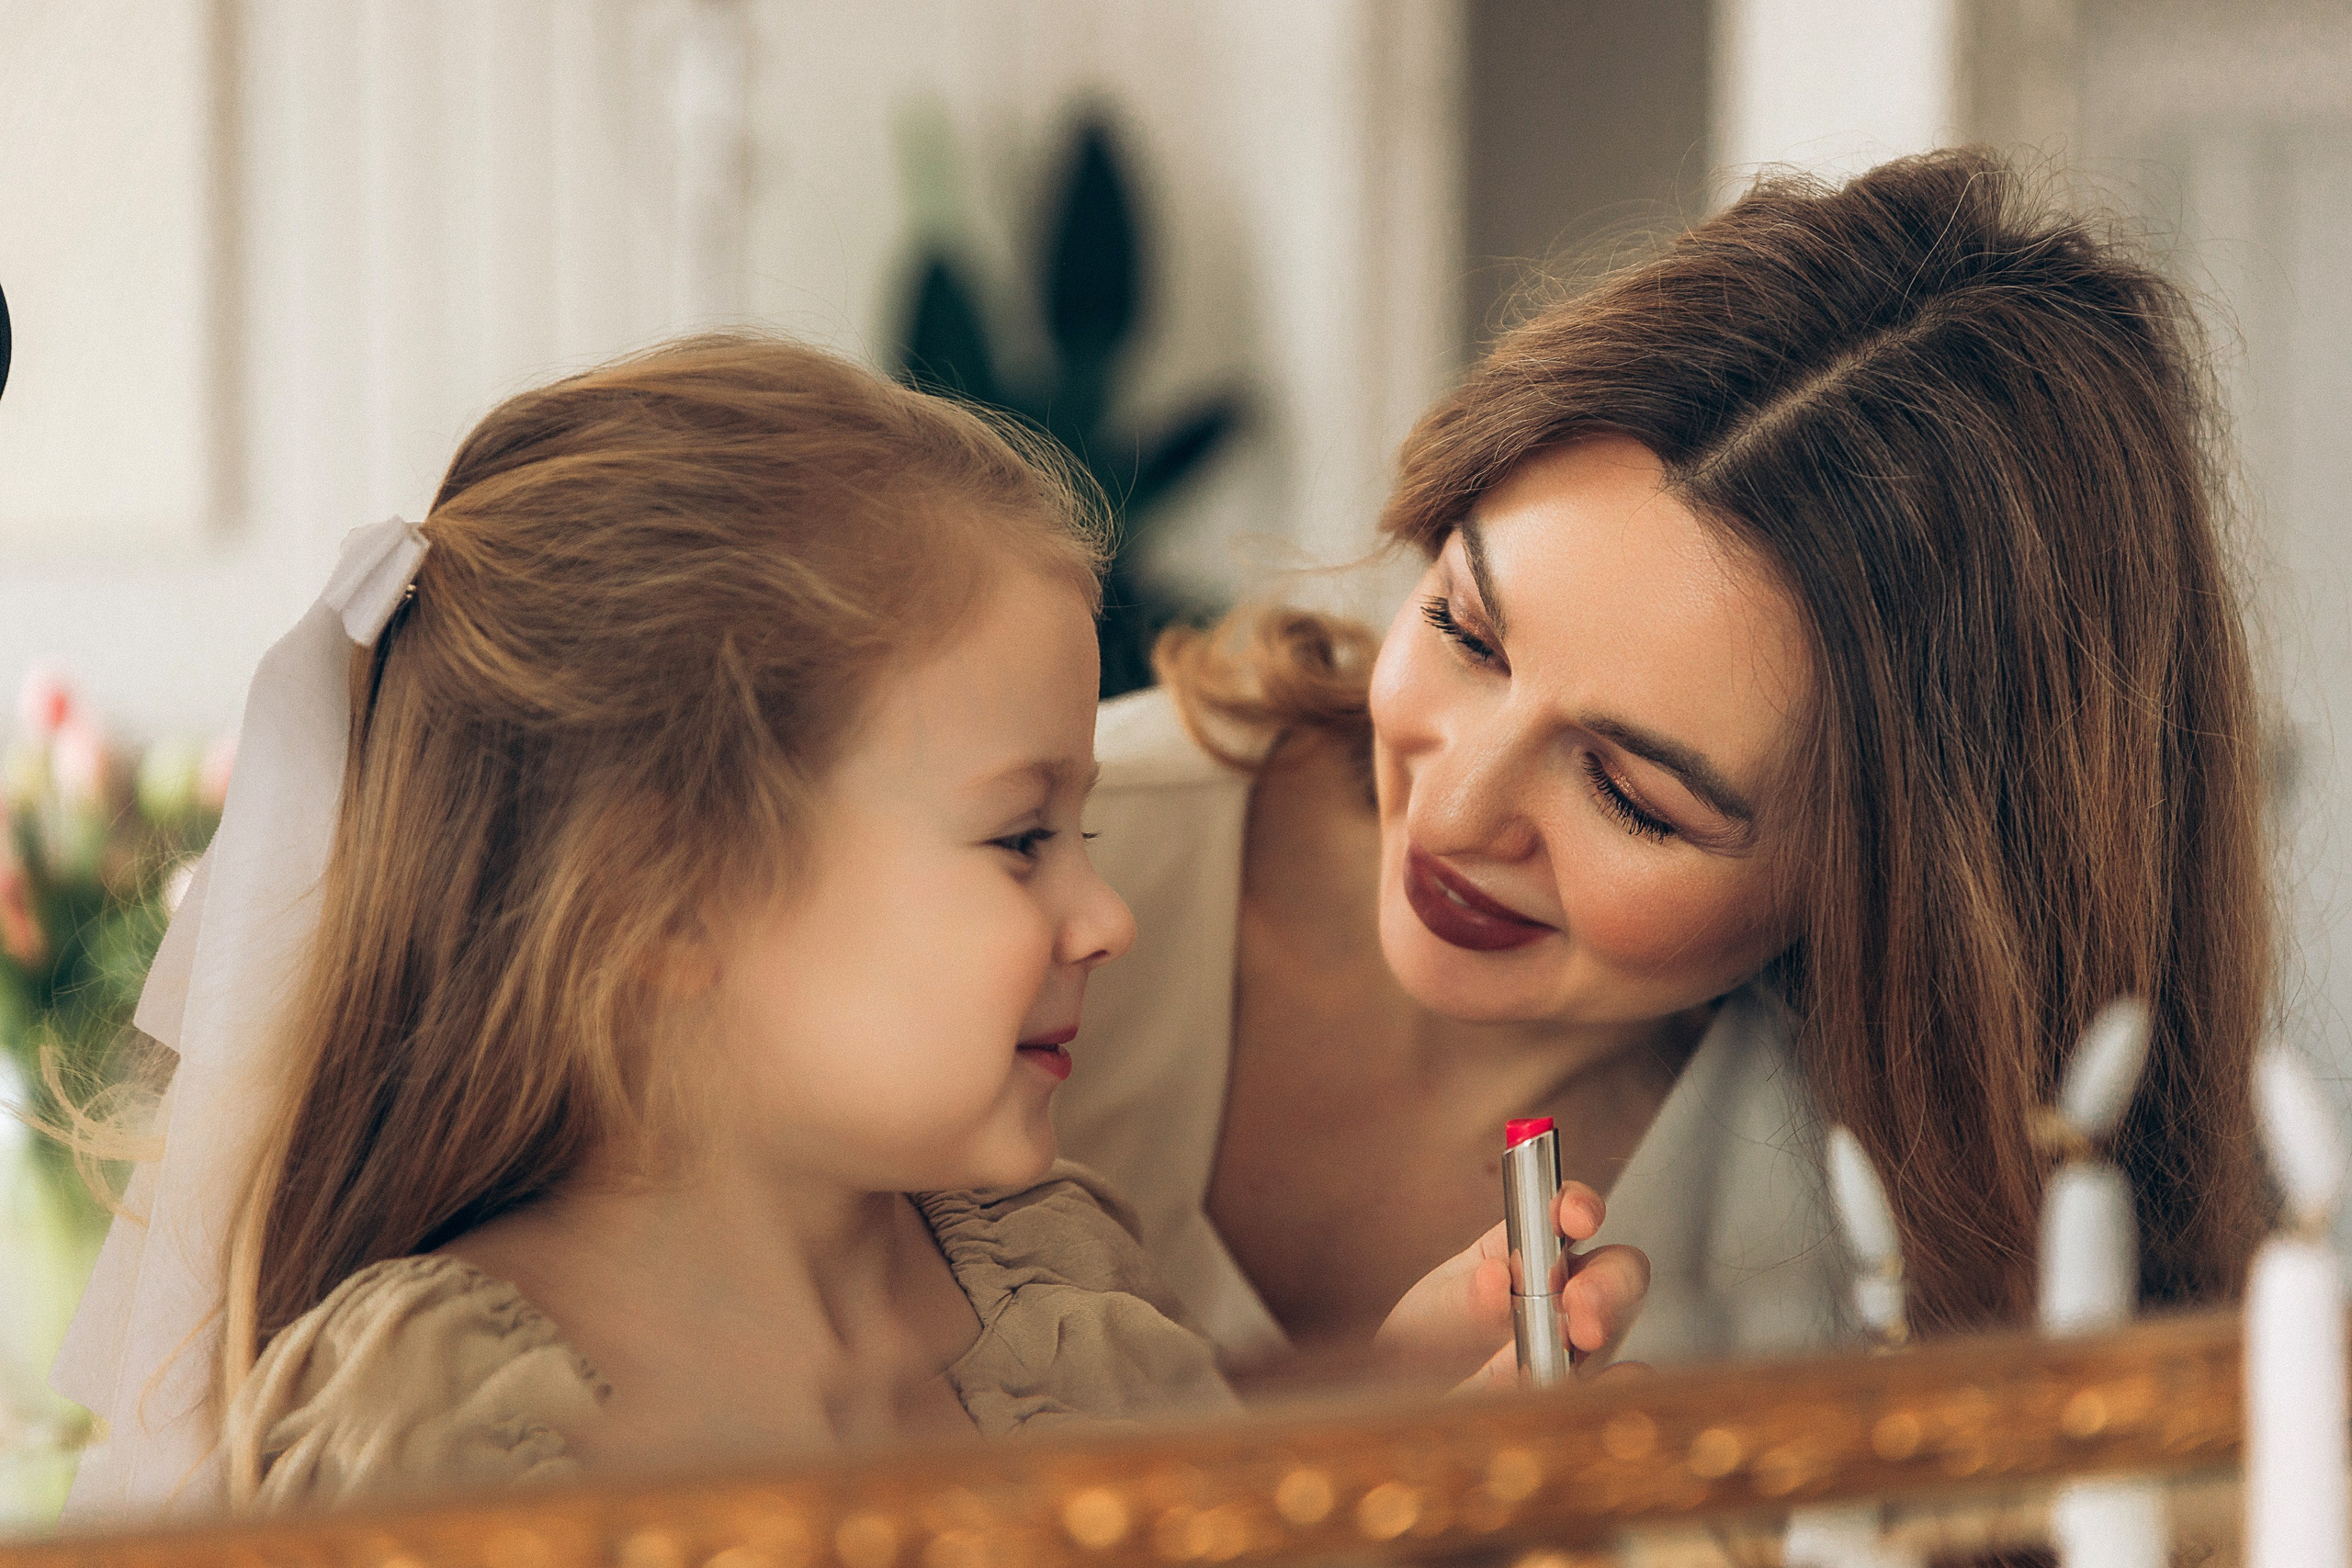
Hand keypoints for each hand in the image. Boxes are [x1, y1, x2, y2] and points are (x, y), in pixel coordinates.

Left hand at [1372, 1181, 1649, 1390]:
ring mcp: (1576, 1343)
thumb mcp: (1432, 1314)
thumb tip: (1496, 1279)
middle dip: (1606, 1279)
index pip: (1565, 1213)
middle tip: (1578, 1300)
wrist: (1417, 1402)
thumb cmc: (1429, 1344)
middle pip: (1613, 1268)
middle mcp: (1562, 1291)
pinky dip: (1620, 1382)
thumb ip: (1463, 1299)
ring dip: (1606, 1322)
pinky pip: (1615, 1386)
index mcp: (1525, 1251)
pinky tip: (1610, 1381)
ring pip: (1618, 1321)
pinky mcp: (1579, 1393)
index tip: (1577, 1219)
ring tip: (1580, 1337)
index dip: (1579, 1207)